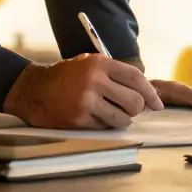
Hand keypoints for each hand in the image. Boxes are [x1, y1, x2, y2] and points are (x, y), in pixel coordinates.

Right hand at [3, 54, 163, 128]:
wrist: (33, 89)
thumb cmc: (67, 76)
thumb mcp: (90, 63)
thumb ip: (114, 74)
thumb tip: (145, 94)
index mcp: (100, 63)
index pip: (136, 78)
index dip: (150, 93)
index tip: (157, 104)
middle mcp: (94, 80)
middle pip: (134, 101)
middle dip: (137, 109)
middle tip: (131, 110)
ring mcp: (86, 101)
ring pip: (123, 118)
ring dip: (123, 120)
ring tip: (113, 114)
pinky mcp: (79, 119)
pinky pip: (105, 127)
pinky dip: (105, 125)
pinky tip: (95, 117)